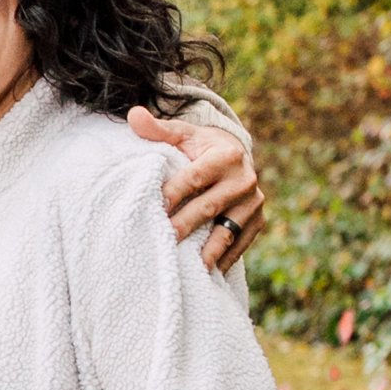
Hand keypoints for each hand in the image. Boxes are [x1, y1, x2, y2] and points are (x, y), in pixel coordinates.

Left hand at [130, 105, 263, 270]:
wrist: (235, 156)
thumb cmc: (200, 147)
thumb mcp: (182, 135)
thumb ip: (158, 129)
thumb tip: (132, 115)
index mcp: (226, 155)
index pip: (196, 177)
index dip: (175, 192)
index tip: (156, 207)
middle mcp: (244, 179)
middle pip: (210, 206)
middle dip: (186, 224)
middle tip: (164, 240)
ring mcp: (253, 203)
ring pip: (228, 230)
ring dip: (210, 249)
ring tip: (191, 266)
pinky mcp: (258, 221)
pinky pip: (241, 244)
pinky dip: (225, 259)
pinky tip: (207, 274)